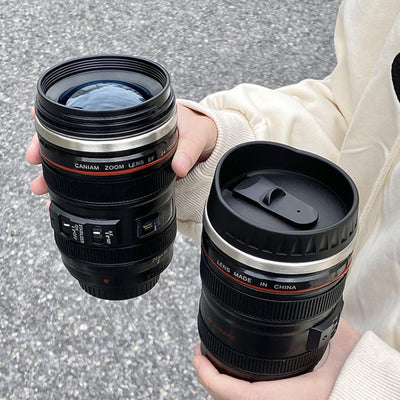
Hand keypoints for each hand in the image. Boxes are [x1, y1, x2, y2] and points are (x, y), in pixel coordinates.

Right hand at [25, 104, 217, 193]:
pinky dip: (80, 181)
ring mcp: (121, 149)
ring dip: (61, 172)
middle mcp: (122, 131)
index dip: (60, 126)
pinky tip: (68, 193)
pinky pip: (97, 171)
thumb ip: (189, 150)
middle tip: (37, 170)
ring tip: (45, 189)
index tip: (42, 139)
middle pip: (76, 138)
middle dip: (52, 153)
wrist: (203, 140)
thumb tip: (179, 166)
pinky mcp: (125, 166)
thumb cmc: (196, 130)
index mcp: (135, 115)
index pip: (89, 115)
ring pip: (82, 156)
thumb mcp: (195, 137)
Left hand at [192, 318, 360, 399]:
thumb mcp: (337, 337)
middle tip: (200, 355)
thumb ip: (317, 319)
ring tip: (210, 362)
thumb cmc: (360, 367)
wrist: (372, 388)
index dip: (215, 380)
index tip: (200, 358)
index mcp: (300, 394)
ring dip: (220, 385)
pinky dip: (233, 391)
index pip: (245, 397)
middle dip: (210, 380)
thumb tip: (304, 298)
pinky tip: (231, 375)